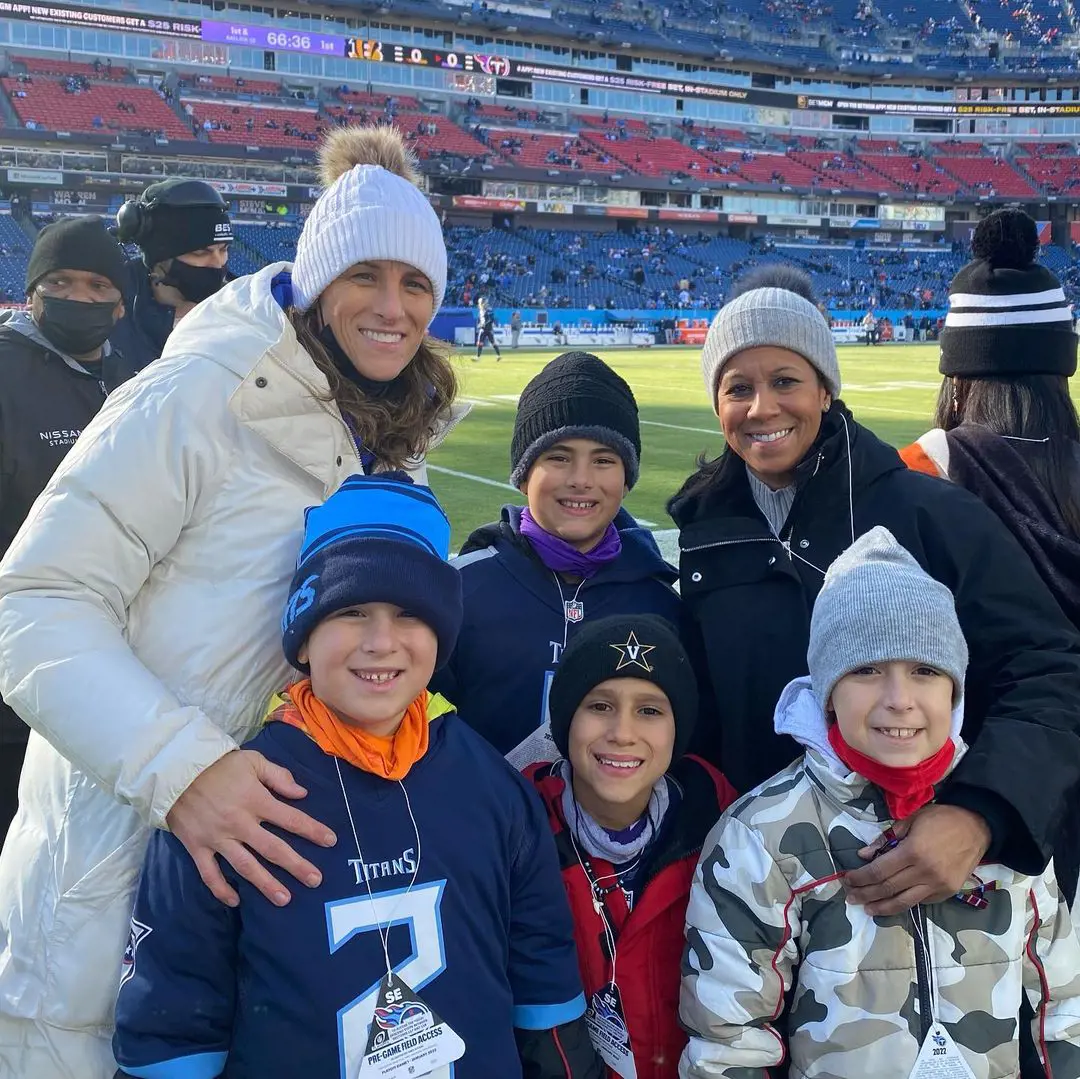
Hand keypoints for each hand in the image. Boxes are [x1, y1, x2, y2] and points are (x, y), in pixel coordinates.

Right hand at [167, 749, 336, 907]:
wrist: (174, 769)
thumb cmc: (218, 765)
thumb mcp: (253, 760)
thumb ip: (278, 776)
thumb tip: (302, 792)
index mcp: (255, 800)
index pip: (290, 819)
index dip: (312, 830)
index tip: (331, 841)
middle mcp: (239, 823)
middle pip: (273, 848)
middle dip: (296, 865)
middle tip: (316, 881)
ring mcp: (217, 838)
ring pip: (245, 866)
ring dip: (265, 884)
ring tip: (284, 899)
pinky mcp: (196, 847)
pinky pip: (209, 874)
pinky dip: (221, 889)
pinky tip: (236, 901)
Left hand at [843, 804, 990, 915]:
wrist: (977, 827)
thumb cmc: (940, 818)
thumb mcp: (909, 820)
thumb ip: (885, 840)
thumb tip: (863, 855)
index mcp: (912, 851)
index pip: (879, 871)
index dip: (860, 878)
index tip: (847, 880)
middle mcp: (924, 872)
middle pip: (888, 889)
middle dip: (866, 894)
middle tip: (850, 898)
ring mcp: (938, 885)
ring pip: (904, 902)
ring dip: (882, 908)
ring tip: (867, 909)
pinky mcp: (948, 892)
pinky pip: (921, 902)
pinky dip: (903, 904)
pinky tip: (891, 904)